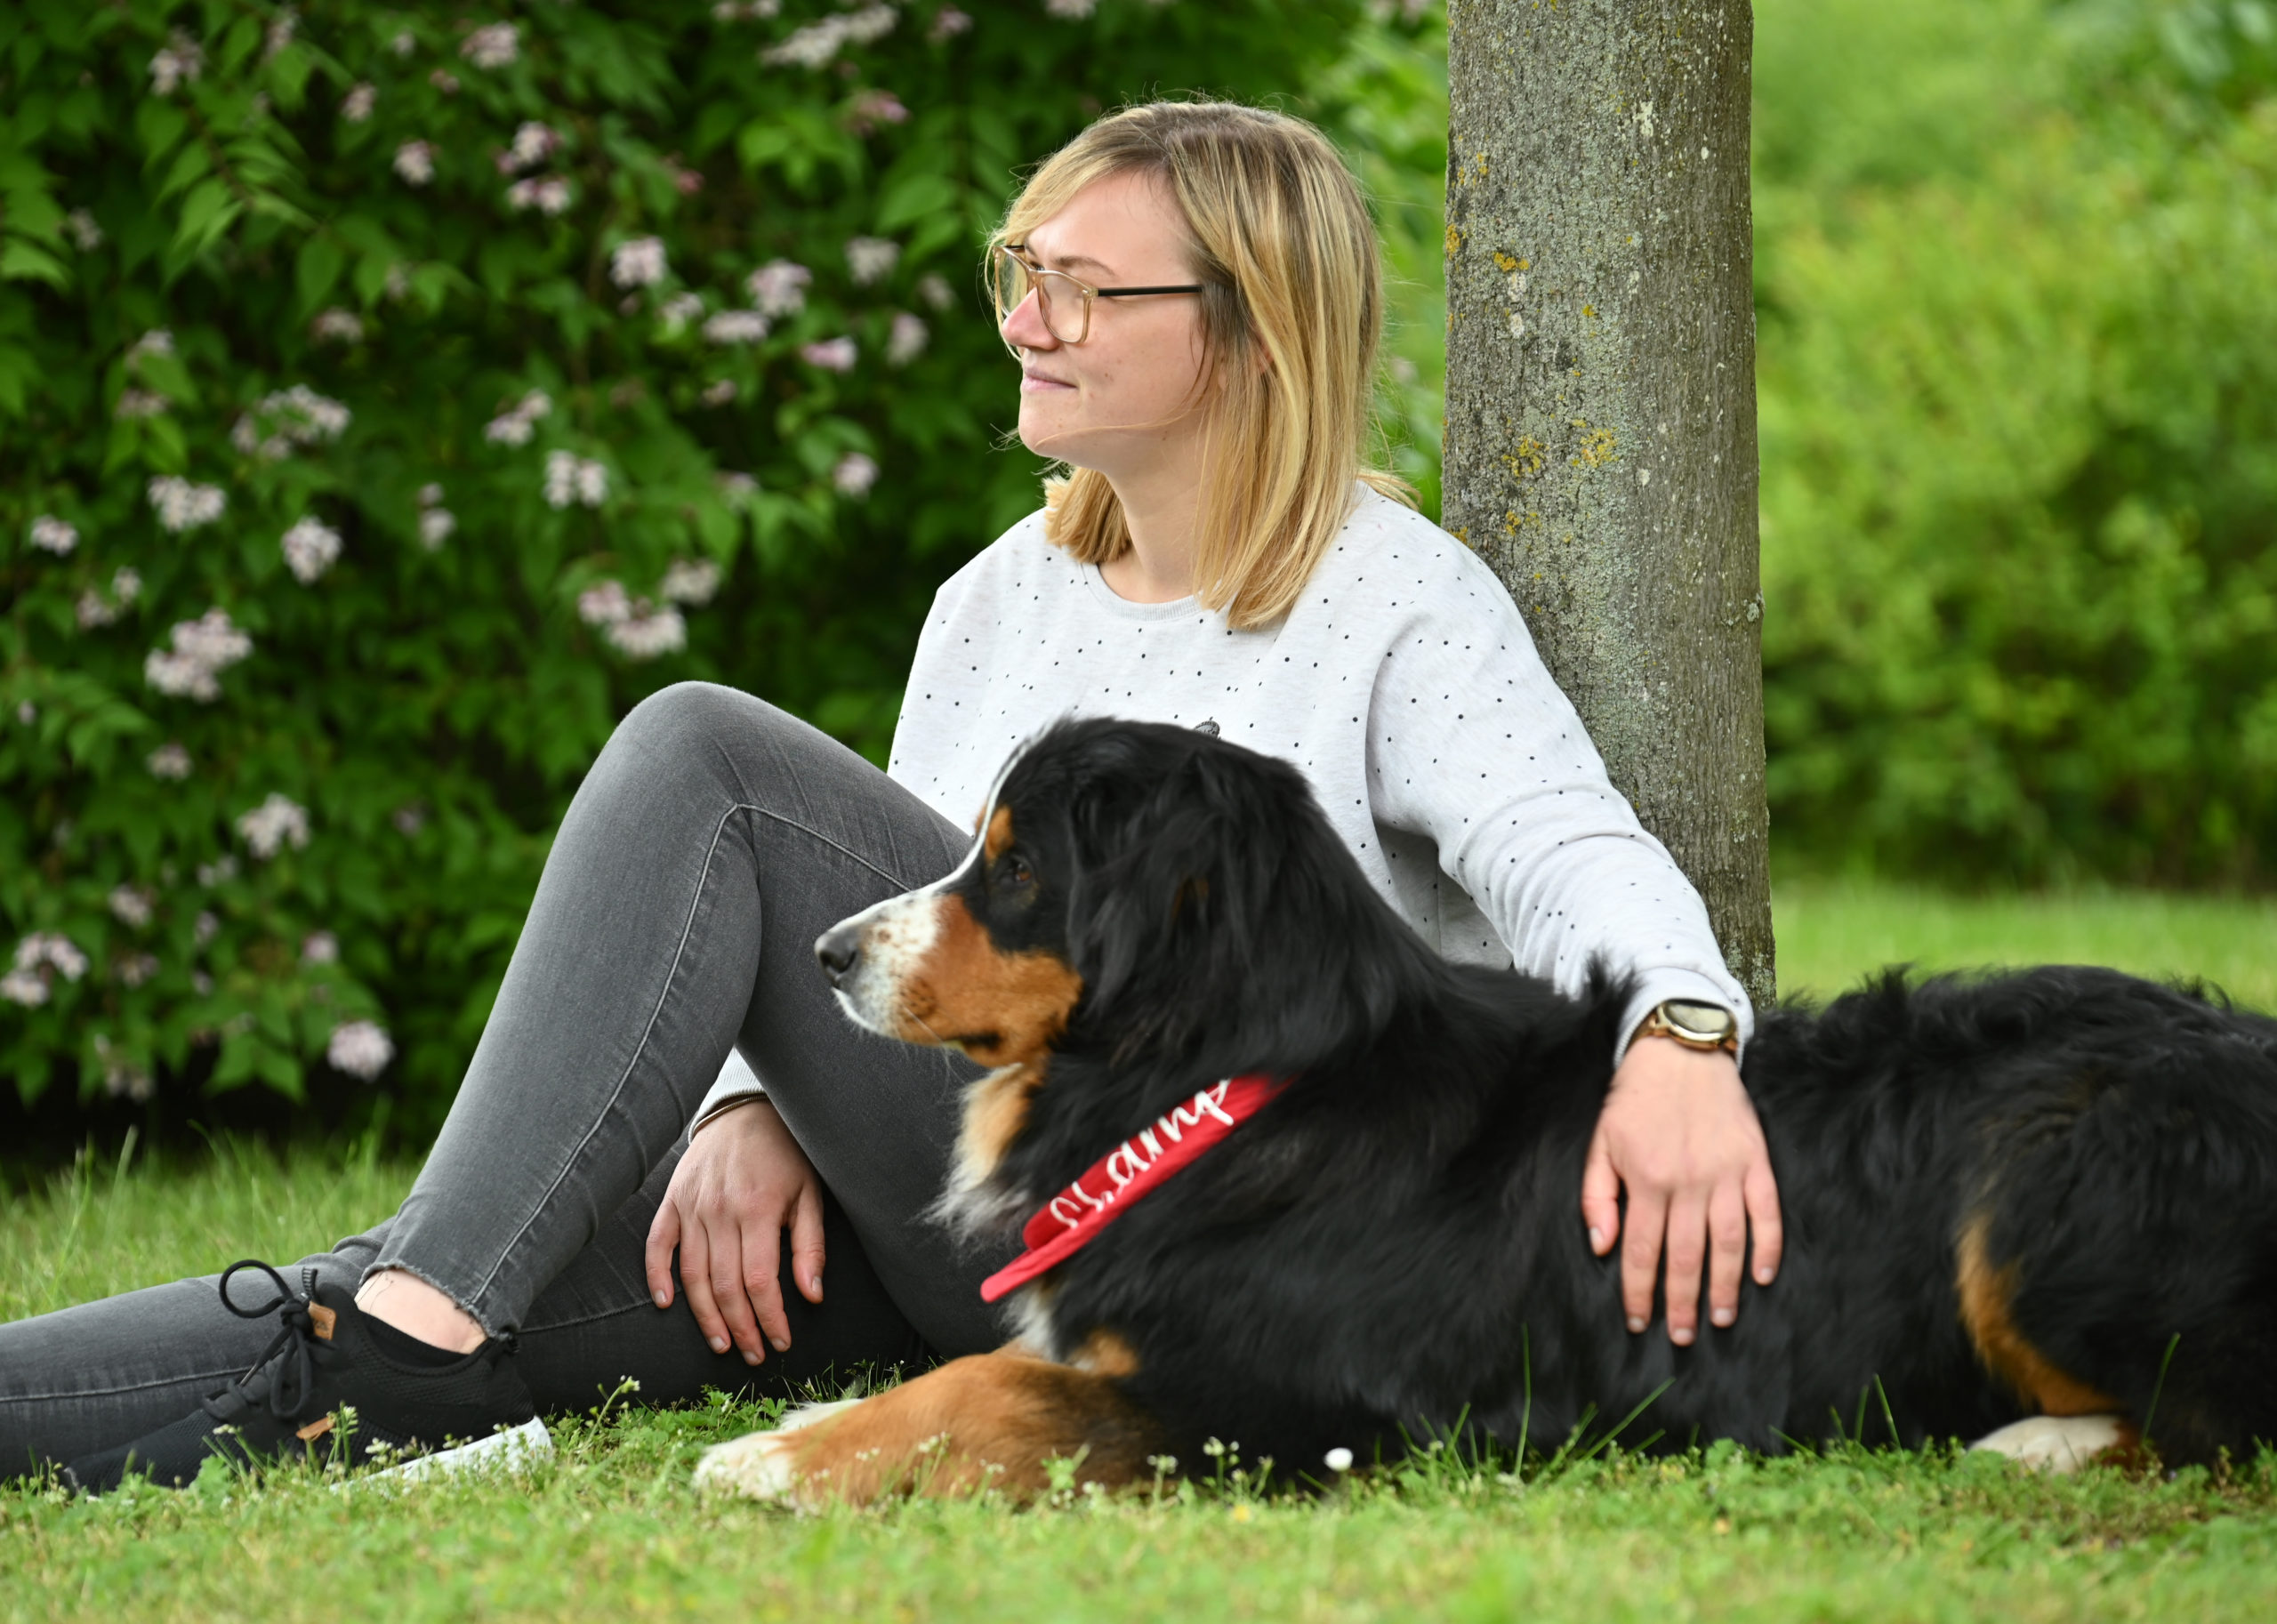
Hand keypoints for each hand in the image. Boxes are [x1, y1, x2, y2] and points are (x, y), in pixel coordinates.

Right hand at [644, 1098, 825, 1363]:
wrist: (748, 1108)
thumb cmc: (787, 1155)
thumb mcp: (811, 1194)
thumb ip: (810, 1246)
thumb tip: (811, 1296)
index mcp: (759, 1209)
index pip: (760, 1281)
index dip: (769, 1318)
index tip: (780, 1343)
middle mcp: (720, 1211)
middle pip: (725, 1286)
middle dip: (741, 1328)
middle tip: (753, 1354)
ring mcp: (692, 1206)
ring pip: (692, 1275)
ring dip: (706, 1316)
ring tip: (722, 1343)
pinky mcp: (672, 1201)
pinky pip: (658, 1245)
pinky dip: (658, 1277)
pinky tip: (668, 1304)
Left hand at [1580, 1037, 1781, 1344]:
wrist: (1680, 1050)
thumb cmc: (1635, 1100)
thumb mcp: (1600, 1143)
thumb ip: (1597, 1197)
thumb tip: (1603, 1247)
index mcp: (1646, 1180)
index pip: (1642, 1252)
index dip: (1640, 1293)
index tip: (1639, 1322)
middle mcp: (1688, 1182)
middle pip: (1686, 1257)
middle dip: (1682, 1303)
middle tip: (1683, 1335)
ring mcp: (1726, 1173)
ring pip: (1728, 1243)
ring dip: (1726, 1287)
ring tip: (1721, 1317)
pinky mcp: (1755, 1161)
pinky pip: (1766, 1213)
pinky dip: (1768, 1247)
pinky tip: (1762, 1276)